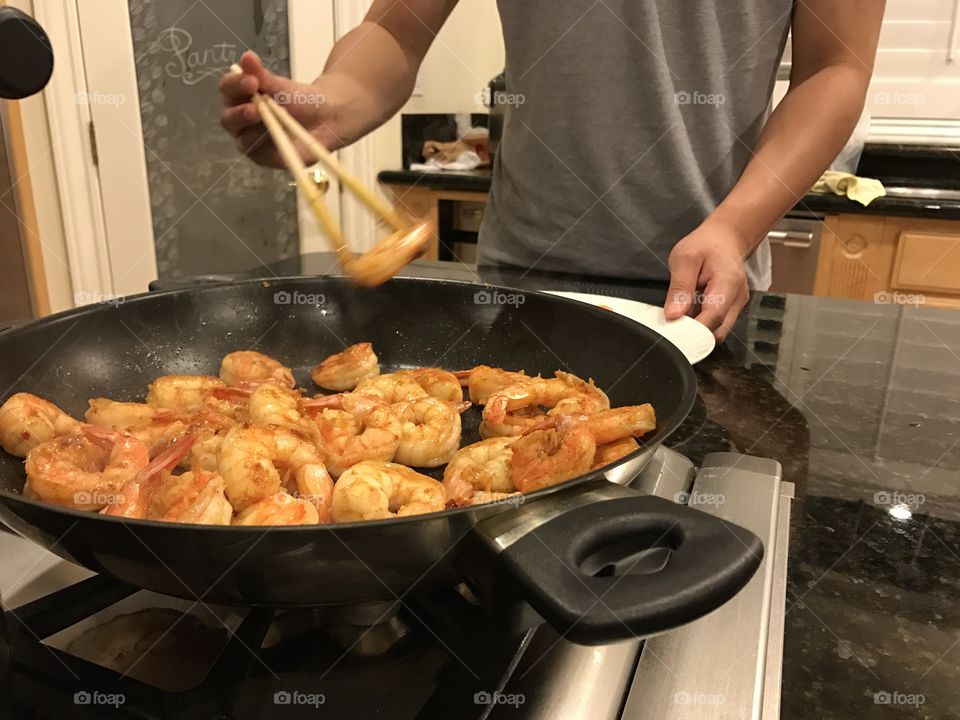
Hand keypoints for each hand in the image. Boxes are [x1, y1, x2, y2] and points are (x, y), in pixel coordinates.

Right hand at [219, 50, 343, 167]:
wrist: (324, 118)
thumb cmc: (299, 99)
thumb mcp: (281, 86)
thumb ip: (262, 75)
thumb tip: (247, 56)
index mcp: (239, 96)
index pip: (227, 88)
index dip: (236, 84)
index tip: (252, 81)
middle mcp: (239, 119)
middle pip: (228, 118)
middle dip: (241, 113)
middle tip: (256, 108)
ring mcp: (249, 140)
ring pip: (242, 139)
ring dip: (254, 132)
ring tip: (267, 122)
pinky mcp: (261, 157)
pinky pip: (258, 155)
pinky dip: (266, 148)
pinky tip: (276, 140)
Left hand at [663, 219, 751, 340]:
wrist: (725, 237)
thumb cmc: (705, 244)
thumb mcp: (684, 258)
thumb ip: (680, 287)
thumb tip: (673, 315)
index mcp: (728, 284)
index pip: (713, 319)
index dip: (692, 331)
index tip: (673, 331)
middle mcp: (737, 299)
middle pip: (717, 331)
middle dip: (695, 334)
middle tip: (673, 324)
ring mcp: (737, 305)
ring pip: (718, 330)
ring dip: (698, 329)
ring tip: (681, 314)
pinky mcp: (732, 308)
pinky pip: (717, 324)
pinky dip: (702, 323)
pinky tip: (690, 312)